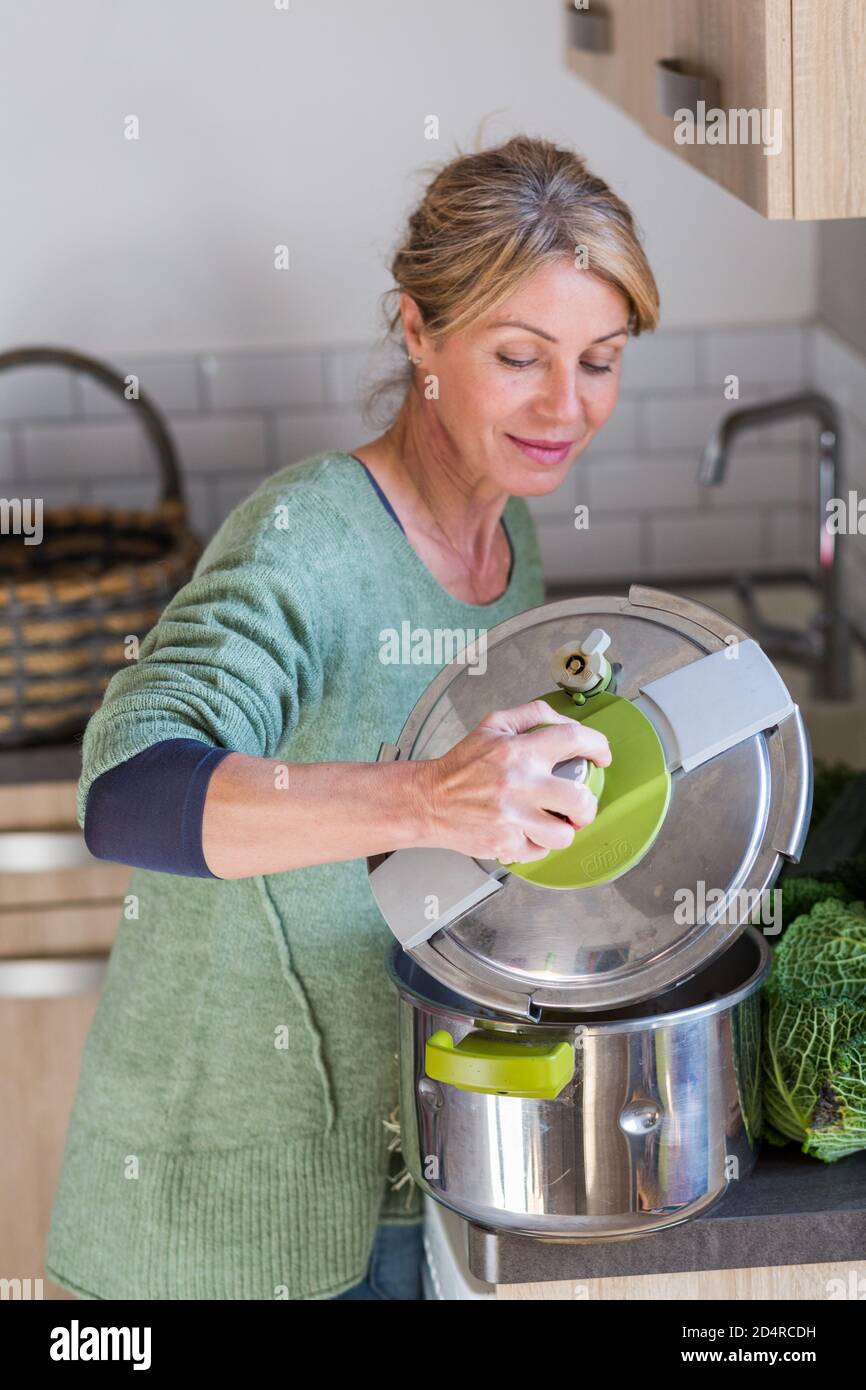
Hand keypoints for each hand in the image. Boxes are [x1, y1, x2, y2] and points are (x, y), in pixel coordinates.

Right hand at [412, 699, 611, 862]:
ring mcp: (512, 818)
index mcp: (519, 751)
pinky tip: (526, 831)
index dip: (598, 746)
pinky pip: (540, 851)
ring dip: (564, 829)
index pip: (574, 739)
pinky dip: (537, 844)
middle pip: (580, 799)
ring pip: (564, 834)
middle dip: (588, 804)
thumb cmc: (461, 765)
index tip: (601, 756)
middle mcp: (519, 785)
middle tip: (580, 804)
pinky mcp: (505, 844)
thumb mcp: (494, 725)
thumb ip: (532, 715)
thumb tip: (565, 722)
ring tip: (552, 821)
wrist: (429, 801)